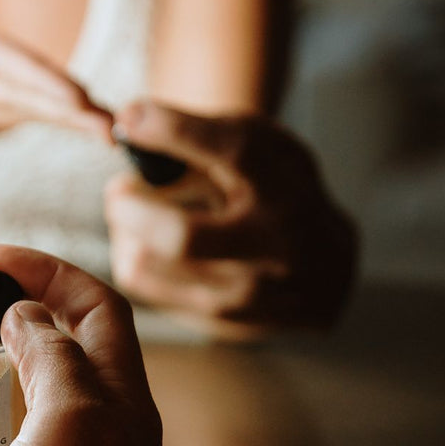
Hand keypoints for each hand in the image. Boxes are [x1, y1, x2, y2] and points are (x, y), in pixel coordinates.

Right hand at [0, 0, 112, 148]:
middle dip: (63, 110)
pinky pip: (15, 118)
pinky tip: (86, 123)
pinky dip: (51, 121)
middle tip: (111, 125)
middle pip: (11, 97)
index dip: (31, 75)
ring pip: (18, 113)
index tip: (74, 93)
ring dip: (65, 122)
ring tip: (110, 128)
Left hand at [105, 100, 357, 338]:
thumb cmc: (275, 188)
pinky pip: (154, 296)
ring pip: (154, 272)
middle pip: (182, 237)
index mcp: (288, 186)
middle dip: (130, 209)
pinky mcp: (234, 326)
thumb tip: (128, 121)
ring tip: (128, 218)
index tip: (130, 119)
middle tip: (116, 192)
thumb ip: (199, 130)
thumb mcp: (258, 145)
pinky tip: (145, 248)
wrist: (328, 263)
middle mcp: (280, 244)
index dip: (174, 132)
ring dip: (125, 238)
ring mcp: (259, 295)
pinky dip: (138, 266)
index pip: (234, 151)